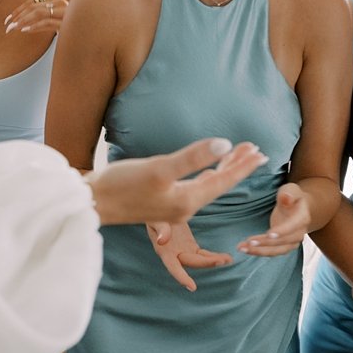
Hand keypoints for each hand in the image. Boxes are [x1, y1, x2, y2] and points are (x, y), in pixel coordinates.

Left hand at [4, 0, 66, 35]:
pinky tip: (26, 31)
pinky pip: (48, 22)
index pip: (31, 2)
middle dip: (17, 16)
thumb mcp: (55, 22)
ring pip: (39, 12)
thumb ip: (42, 20)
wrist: (93, 33)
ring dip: (24, 21)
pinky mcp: (67, 22)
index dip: (17, 10)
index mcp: (55, 0)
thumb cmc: (72, 29)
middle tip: (7, 27)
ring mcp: (65, 11)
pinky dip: (35, 26)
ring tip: (14, 28)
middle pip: (33, 6)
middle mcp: (60, 3)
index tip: (7, 20)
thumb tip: (22, 25)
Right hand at [89, 138, 266, 226]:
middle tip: (258, 152)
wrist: (92, 203)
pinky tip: (203, 169)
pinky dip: (204, 174)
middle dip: (237, 167)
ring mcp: (171, 207)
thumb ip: (192, 157)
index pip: (222, 181)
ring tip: (237, 155)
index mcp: (187, 200)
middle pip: (218, 184)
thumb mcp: (159, 168)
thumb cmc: (122, 185)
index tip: (260, 152)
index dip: (242, 165)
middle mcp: (183, 208)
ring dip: (223, 170)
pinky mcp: (160, 203)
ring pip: (206, 186)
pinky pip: (193, 187)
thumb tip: (224, 144)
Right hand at [146, 221, 232, 290]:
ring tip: (228, 259)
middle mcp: (174, 255)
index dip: (181, 277)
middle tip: (222, 260)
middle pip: (192, 262)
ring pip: (200, 260)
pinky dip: (213, 256)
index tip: (192, 287)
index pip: (173, 267)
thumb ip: (161, 229)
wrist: (160, 213)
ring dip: (213, 261)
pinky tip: (226, 258)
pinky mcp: (190, 247)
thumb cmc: (155, 216)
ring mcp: (184, 252)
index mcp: (164, 251)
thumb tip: (162, 240)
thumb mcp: (155, 220)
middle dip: (207, 263)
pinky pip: (203, 255)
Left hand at [238, 183, 308, 256]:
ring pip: (276, 250)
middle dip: (266, 243)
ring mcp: (292, 242)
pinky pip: (271, 252)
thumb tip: (286, 198)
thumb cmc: (291, 195)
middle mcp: (299, 233)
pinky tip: (245, 249)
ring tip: (242, 248)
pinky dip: (258, 251)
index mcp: (302, 218)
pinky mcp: (283, 246)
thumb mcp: (290, 189)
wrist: (296, 206)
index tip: (269, 234)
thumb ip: (289, 193)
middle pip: (283, 241)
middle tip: (249, 242)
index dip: (282, 231)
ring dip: (259, 251)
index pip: (293, 226)